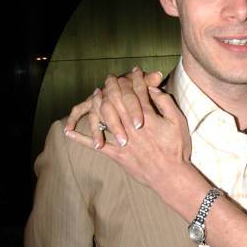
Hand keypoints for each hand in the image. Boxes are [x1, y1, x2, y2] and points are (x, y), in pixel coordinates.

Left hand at [65, 75, 193, 199]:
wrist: (170, 176)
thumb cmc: (177, 148)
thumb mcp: (178, 122)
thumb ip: (165, 103)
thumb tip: (153, 89)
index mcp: (148, 117)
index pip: (138, 92)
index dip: (136, 79)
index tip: (135, 71)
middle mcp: (130, 126)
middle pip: (117, 100)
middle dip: (113, 85)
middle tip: (111, 77)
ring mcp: (121, 140)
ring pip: (104, 117)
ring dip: (97, 103)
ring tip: (95, 93)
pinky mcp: (116, 154)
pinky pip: (95, 145)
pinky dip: (81, 138)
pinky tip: (69, 132)